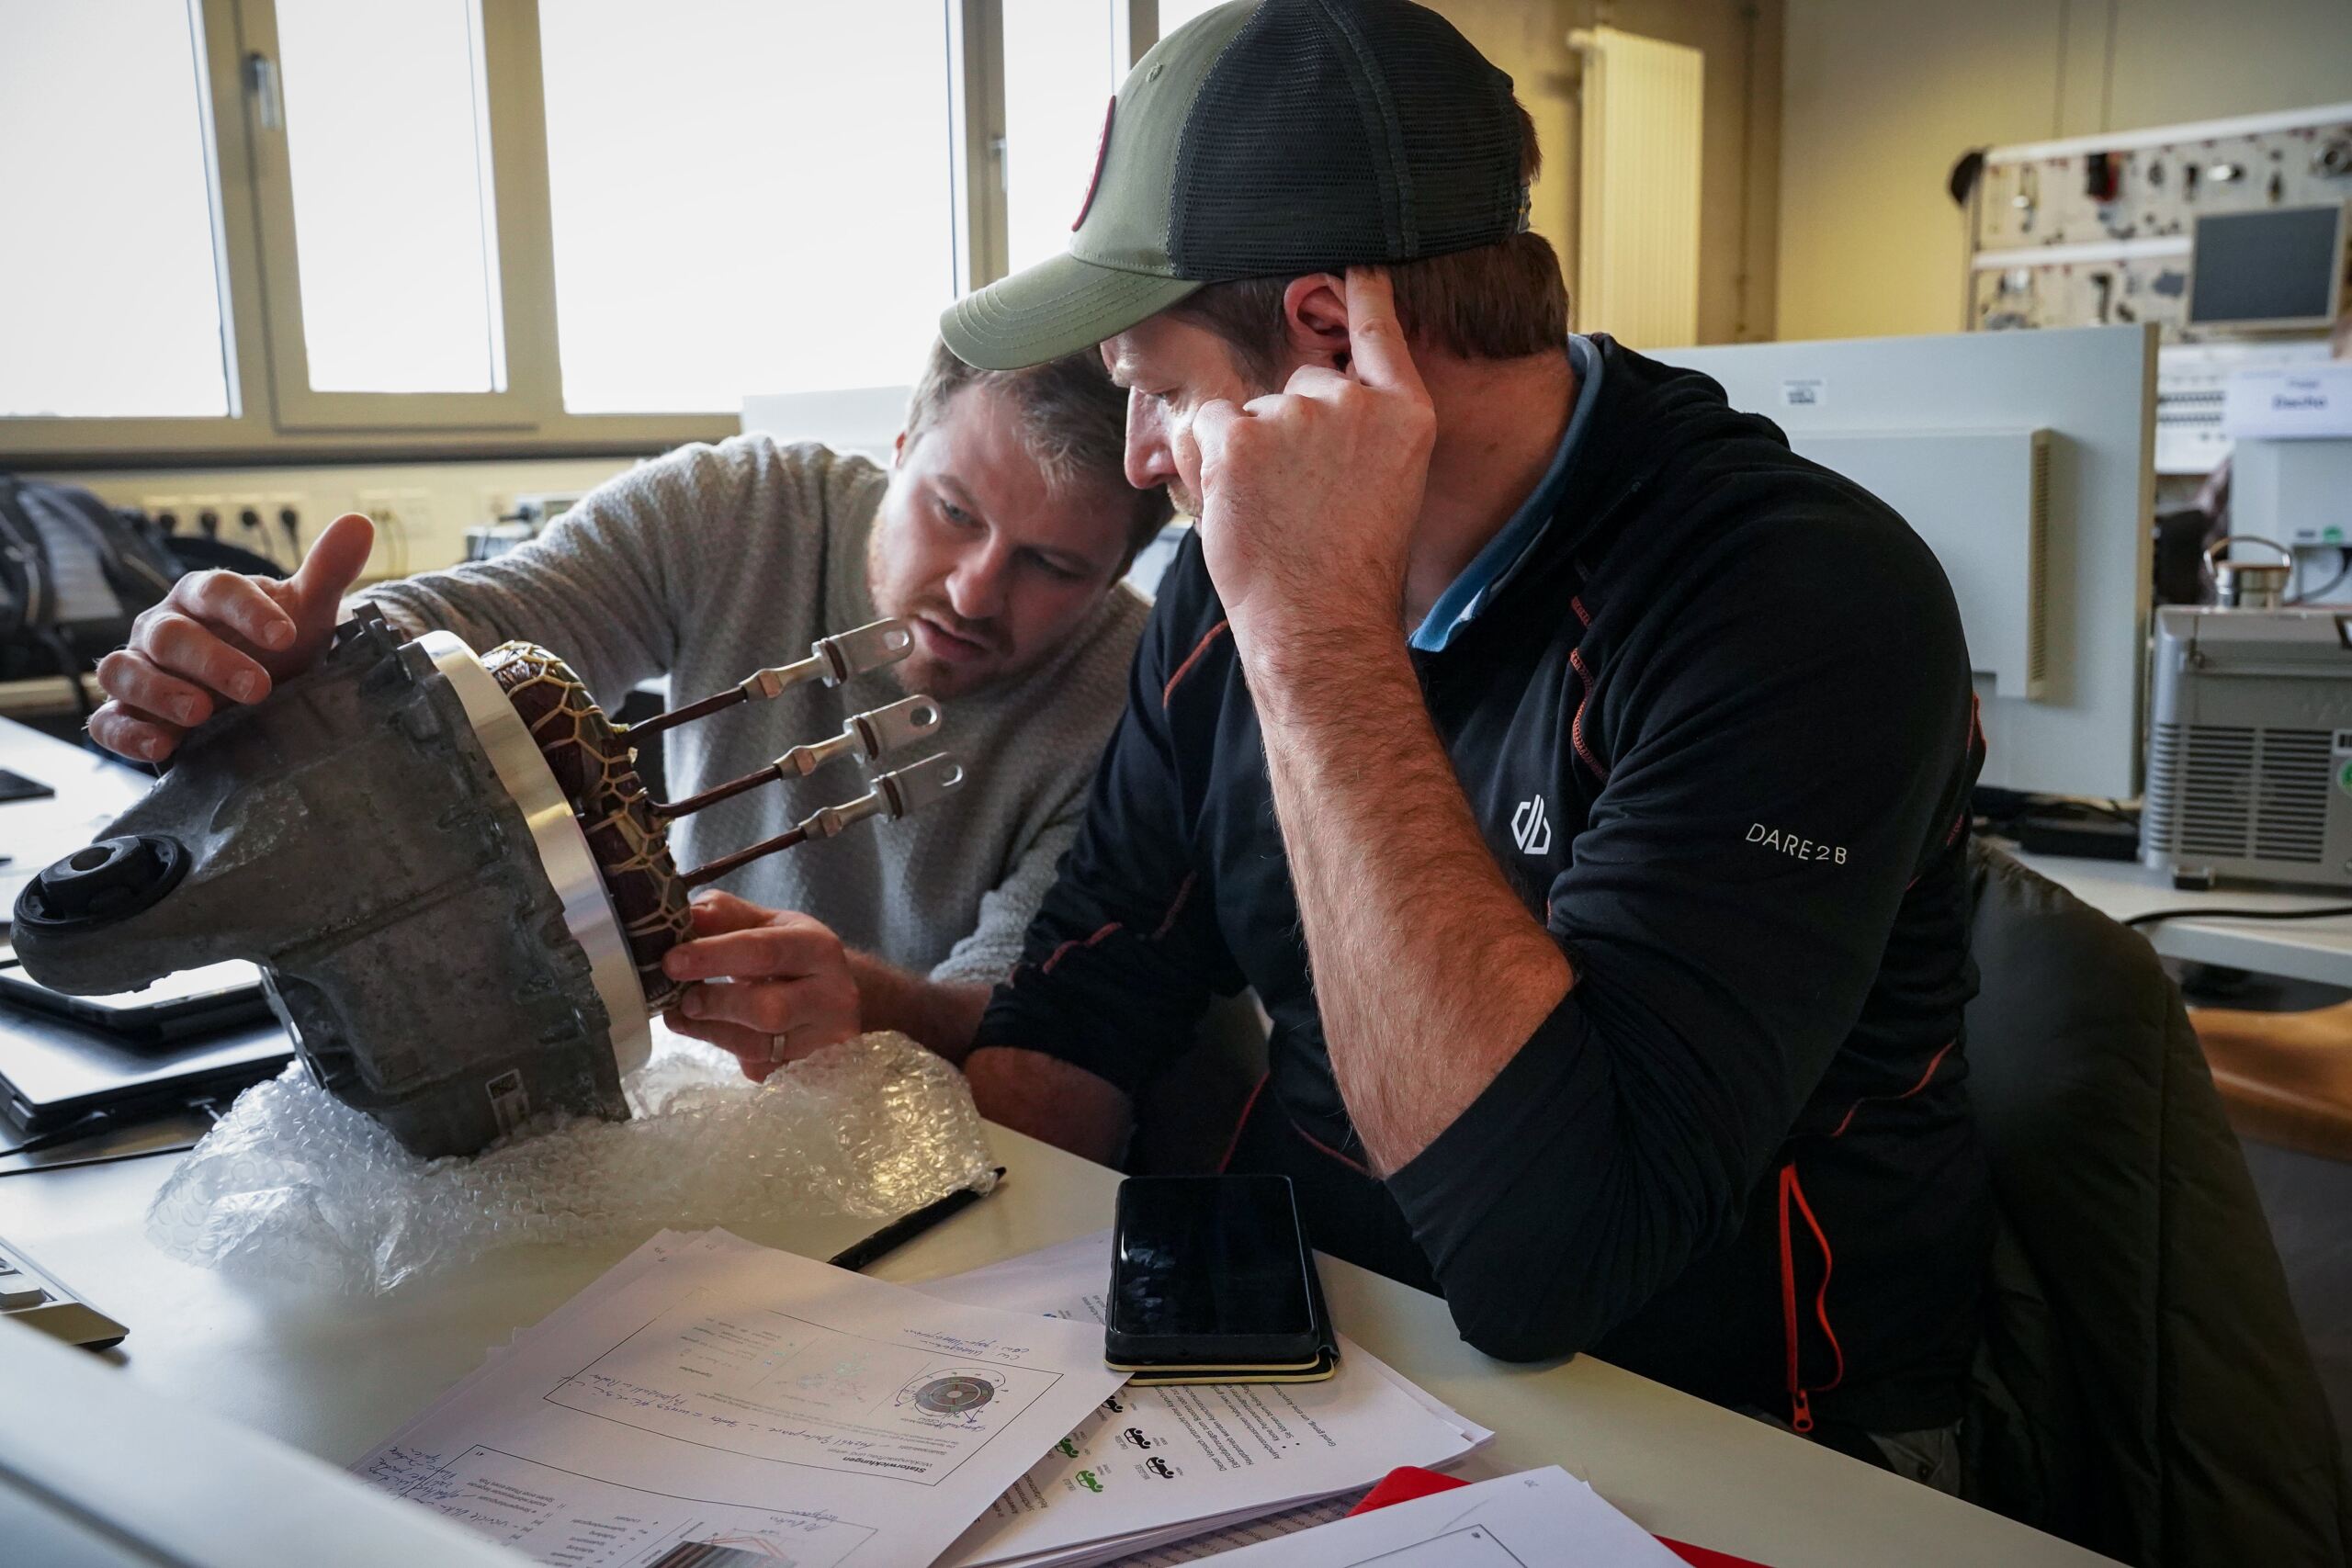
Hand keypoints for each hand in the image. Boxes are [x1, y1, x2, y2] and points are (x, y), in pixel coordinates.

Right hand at [89, 512, 375, 761]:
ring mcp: (139, 670)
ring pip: (123, 670)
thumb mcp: (307, 613)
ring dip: (158, 690)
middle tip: (257, 688)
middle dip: (211, 659)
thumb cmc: (276, 647)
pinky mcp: (127, 714)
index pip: (217, 589)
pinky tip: (162, 746)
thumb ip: (328, 571)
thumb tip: (358, 522)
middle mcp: (163, 627)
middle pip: (171, 633)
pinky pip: (108, 722)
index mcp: (204, 596)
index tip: (287, 636)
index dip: (249, 609)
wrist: (259, 697)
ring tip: (200, 712)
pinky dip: (128, 733)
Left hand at [662, 891, 862, 1080]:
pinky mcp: (807, 1064)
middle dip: (716, 1005)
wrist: (838, 991)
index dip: (713, 957)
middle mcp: (831, 995)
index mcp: (818, 948)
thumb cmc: (794, 952)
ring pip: (762, 1046)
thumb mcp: (768, 923)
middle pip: (770, 1010)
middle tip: (680, 1000)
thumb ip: (726, 915)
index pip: (764, 952)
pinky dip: (728, 1050)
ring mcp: (824, 1036)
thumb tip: (685, 917)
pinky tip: (706, 1032)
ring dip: (712, 1032)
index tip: (671, 962)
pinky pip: (761, 1067)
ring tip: (679, 1017)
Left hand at [1176, 267, 1434, 646]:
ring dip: (1251, 452)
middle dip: (1291, 428)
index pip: (1379, 331)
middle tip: (1302, 499)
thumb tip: (1320, 395)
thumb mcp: (1390, 486)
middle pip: (1300, 384)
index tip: (1356, 261)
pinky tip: (1240, 503)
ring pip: (1252, 411)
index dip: (1364, 294)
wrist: (1323, 623)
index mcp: (1405, 414)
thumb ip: (1365, 432)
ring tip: (1276, 513)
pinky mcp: (1239, 435)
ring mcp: (1294, 414)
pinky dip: (1212, 462)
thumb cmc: (1352, 571)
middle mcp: (1352, 401)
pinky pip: (1209, 426)